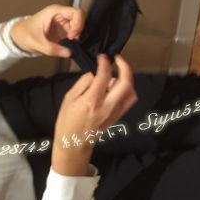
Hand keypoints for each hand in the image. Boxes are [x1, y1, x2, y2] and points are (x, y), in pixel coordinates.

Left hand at [10, 4, 85, 57]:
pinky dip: (74, 41)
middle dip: (79, 30)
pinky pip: (75, 34)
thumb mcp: (35, 42)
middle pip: (80, 19)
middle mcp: (61, 15)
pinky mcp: (64, 31)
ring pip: (79, 27)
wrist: (18, 37)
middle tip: (72, 40)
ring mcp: (63, 23)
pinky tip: (68, 45)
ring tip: (68, 44)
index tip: (72, 35)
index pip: (76, 12)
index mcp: (54, 12)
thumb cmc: (24, 34)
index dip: (78, 24)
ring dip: (77, 36)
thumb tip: (68, 52)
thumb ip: (52, 49)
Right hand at [51, 55, 137, 175]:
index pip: (105, 76)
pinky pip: (129, 99)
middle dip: (125, 67)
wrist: (74, 142)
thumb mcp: (69, 97)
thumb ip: (84, 83)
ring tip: (116, 74)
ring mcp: (116, 112)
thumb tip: (96, 73)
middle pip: (126, 83)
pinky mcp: (119, 116)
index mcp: (92, 101)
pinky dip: (127, 89)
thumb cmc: (67, 119)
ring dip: (127, 79)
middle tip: (118, 59)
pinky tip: (117, 86)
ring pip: (131, 92)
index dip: (105, 62)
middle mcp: (108, 106)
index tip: (103, 57)